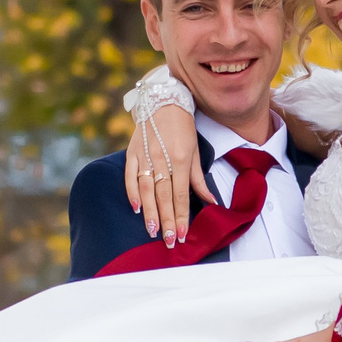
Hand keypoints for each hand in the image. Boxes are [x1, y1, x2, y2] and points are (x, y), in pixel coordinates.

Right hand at [124, 103, 211, 245]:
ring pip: (146, 189)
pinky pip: (130, 176)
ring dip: (149, 212)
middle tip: (169, 241)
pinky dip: (132, 192)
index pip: (180, 194)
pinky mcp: (131, 152)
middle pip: (163, 196)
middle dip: (166, 221)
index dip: (181, 216)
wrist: (163, 100)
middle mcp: (161, 159)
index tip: (183, 235)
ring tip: (152, 231)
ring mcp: (144, 155)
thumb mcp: (194, 151)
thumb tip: (211, 201)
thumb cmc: (182, 127)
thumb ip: (199, 179)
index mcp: (179, 159)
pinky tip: (136, 208)